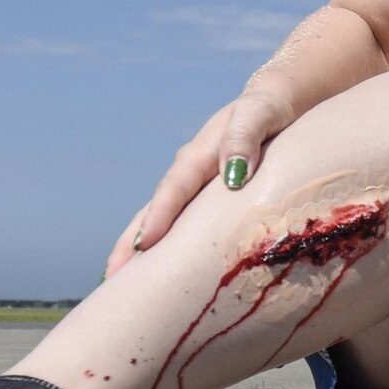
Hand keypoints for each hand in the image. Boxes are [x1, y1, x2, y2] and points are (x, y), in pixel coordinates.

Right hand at [103, 85, 293, 277]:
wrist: (276, 105)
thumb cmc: (269, 111)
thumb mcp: (259, 115)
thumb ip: (244, 138)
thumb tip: (232, 174)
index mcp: (198, 156)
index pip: (174, 189)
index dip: (159, 216)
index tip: (144, 244)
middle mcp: (188, 175)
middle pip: (153, 211)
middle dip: (131, 244)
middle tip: (112, 277)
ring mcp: (194, 191)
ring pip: (162, 223)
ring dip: (140, 252)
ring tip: (120, 283)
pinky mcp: (207, 203)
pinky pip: (182, 229)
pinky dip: (167, 250)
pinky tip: (159, 274)